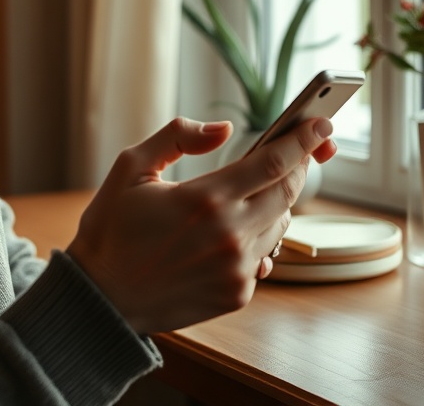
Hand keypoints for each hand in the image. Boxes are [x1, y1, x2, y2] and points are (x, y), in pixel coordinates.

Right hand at [65, 116, 334, 333]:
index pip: (274, 162)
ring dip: (274, 204)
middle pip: (288, 192)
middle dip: (298, 167)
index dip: (303, 140)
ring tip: (246, 195)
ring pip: (280, 224)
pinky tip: (231, 233)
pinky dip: (257, 239)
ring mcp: (236, 269)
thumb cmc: (112, 229)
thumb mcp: (132, 167)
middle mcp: (228, 235)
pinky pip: (264, 257)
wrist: (102, 299)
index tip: (321, 125)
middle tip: (299, 152)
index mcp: (204, 198)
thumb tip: (224, 129)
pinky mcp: (236, 294)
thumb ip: (178, 137)